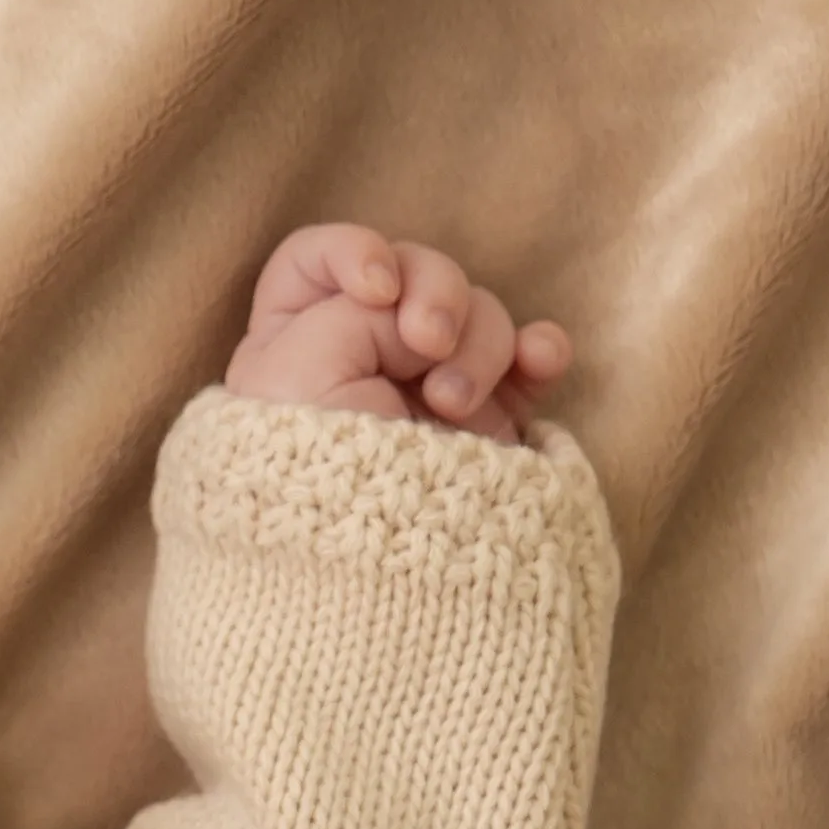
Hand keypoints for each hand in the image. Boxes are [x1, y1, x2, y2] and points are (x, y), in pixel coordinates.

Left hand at [227, 224, 570, 442]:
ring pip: (475, 314)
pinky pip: (526, 363)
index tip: (376, 289)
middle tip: (429, 346)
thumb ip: (357, 307)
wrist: (356, 577)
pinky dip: (539, 352)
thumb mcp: (301, 366)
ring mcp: (420, 394)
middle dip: (435, 296)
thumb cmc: (302, 470)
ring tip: (453, 407)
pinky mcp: (478, 427)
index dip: (351, 250)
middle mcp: (353, 366)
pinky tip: (542, 364)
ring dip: (479, 343)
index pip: (313, 260)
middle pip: (414, 274)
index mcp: (286, 352)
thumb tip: (423, 328)